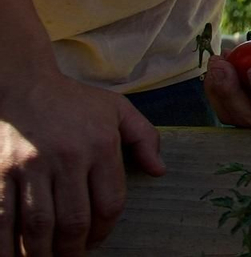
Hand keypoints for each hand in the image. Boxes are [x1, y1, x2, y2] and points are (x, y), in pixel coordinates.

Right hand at [0, 69, 164, 255]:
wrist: (21, 85)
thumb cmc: (72, 101)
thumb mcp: (117, 109)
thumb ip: (144, 137)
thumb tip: (160, 170)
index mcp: (100, 145)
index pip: (110, 202)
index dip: (105, 229)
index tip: (98, 240)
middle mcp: (67, 157)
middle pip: (74, 220)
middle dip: (74, 249)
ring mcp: (30, 167)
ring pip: (39, 225)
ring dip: (43, 252)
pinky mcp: (0, 173)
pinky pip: (4, 218)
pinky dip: (9, 243)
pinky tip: (15, 255)